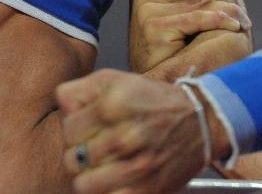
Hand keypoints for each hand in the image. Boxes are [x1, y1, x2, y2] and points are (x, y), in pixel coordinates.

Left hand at [57, 69, 226, 193]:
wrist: (200, 121)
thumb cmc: (152, 99)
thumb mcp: (116, 79)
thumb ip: (80, 90)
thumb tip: (61, 108)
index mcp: (113, 104)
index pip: (68, 129)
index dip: (73, 130)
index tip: (86, 129)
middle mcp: (124, 135)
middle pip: (72, 158)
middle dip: (79, 154)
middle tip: (93, 148)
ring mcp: (137, 165)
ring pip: (84, 185)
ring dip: (88, 176)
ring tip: (99, 167)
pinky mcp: (147, 188)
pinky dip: (107, 191)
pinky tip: (114, 179)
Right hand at [130, 0, 250, 76]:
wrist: (157, 85)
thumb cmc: (173, 52)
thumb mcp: (181, 14)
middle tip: (244, 13)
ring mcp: (145, 8)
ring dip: (230, 9)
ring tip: (244, 22)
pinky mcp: (153, 26)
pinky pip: (197, 18)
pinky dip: (221, 20)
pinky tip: (235, 27)